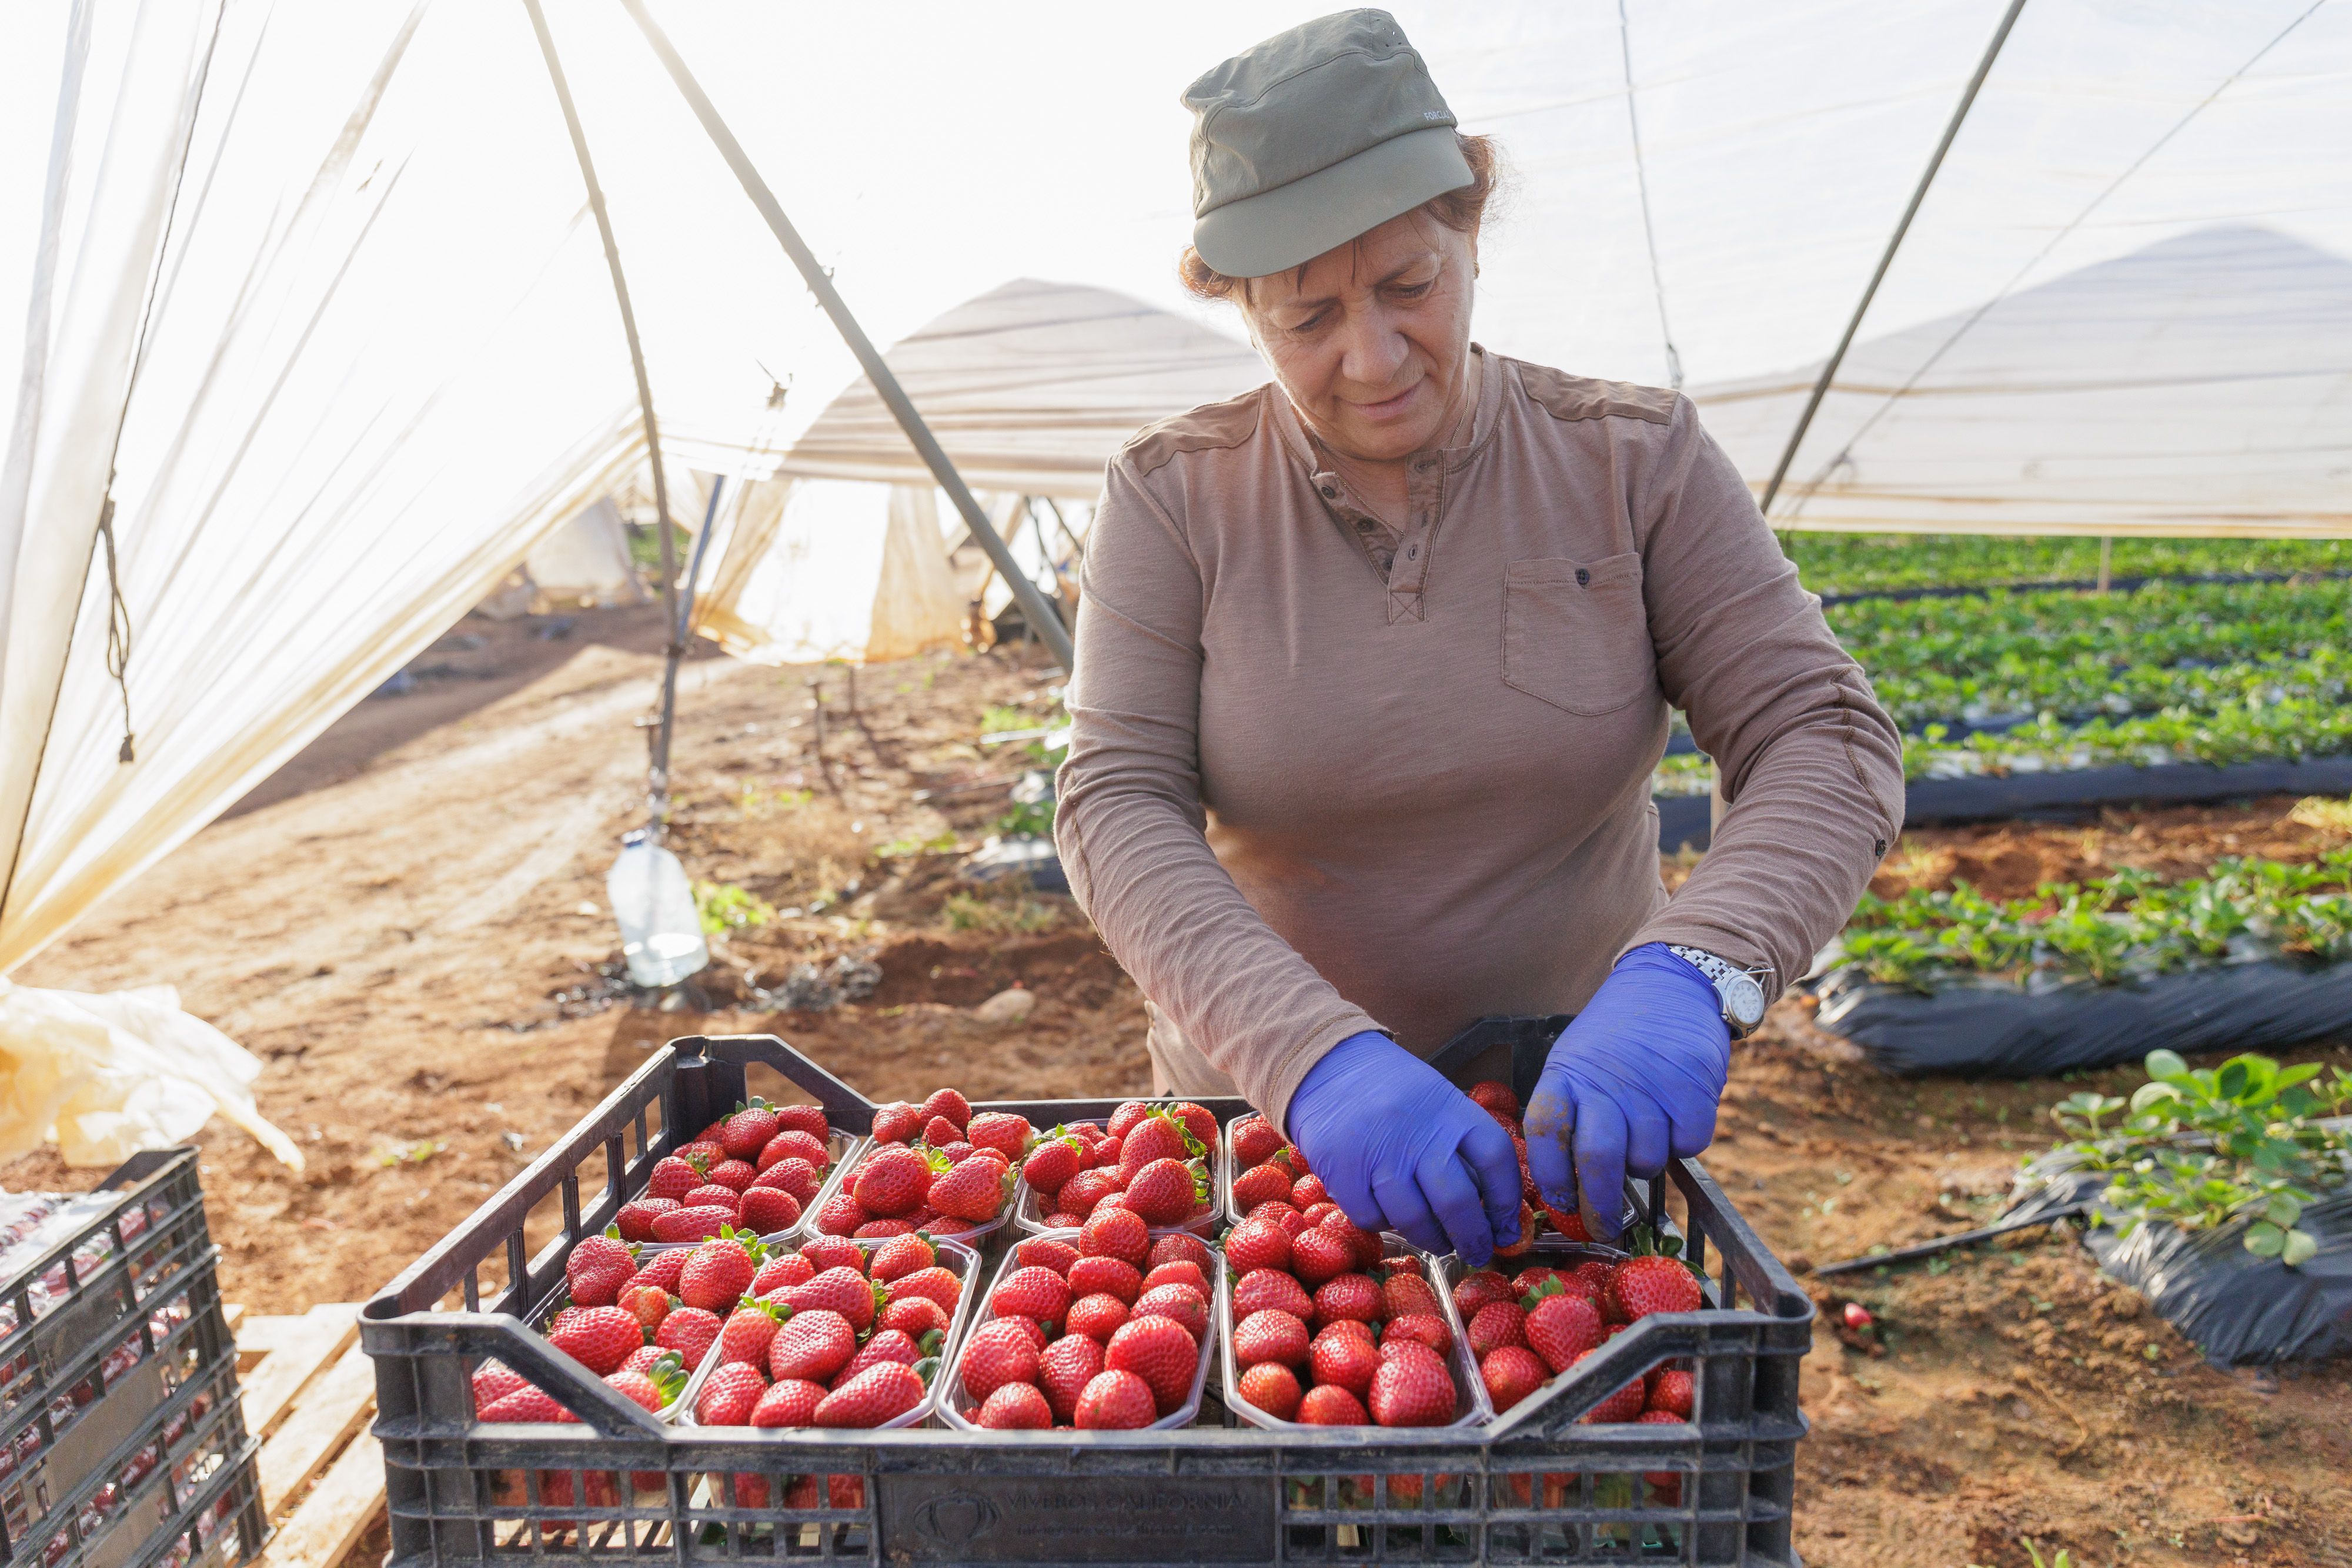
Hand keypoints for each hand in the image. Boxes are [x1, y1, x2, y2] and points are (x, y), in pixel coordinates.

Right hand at [1284, 1031, 1522, 1264]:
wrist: (1328, 1063)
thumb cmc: (1393, 1089)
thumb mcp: (1437, 1100)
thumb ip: (1461, 1144)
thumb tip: (1490, 1207)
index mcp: (1450, 1110)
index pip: (1496, 1159)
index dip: (1508, 1202)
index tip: (1507, 1228)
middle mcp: (1417, 1132)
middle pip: (1457, 1201)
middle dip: (1473, 1238)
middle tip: (1477, 1252)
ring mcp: (1378, 1152)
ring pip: (1414, 1219)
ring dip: (1432, 1240)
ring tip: (1438, 1242)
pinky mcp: (1342, 1170)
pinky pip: (1372, 1218)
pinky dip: (1385, 1224)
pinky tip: (1390, 1215)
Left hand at [1523, 944, 1729, 1241]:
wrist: (1671, 984)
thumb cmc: (1616, 1036)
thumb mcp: (1575, 1060)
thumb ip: (1569, 1113)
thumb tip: (1564, 1186)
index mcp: (1566, 1076)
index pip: (1545, 1134)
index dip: (1550, 1177)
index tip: (1559, 1202)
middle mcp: (1606, 1085)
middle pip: (1596, 1162)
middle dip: (1597, 1207)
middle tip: (1601, 1228)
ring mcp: (1652, 1090)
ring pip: (1645, 1162)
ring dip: (1645, 1164)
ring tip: (1644, 1134)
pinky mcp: (1695, 1094)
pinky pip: (1687, 1147)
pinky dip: (1683, 1144)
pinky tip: (1675, 1117)